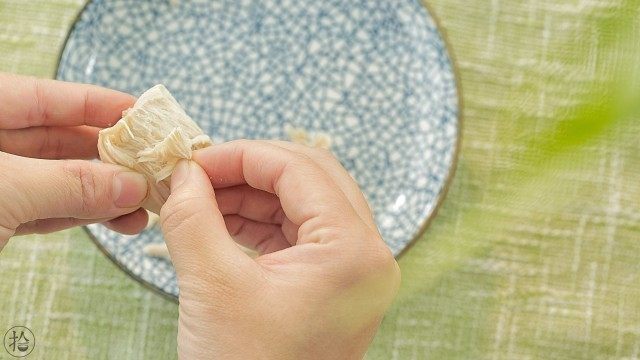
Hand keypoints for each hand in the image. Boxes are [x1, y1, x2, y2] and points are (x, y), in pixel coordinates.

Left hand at [0, 73, 148, 249]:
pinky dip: (82, 215)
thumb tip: (134, 186)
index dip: (97, 103)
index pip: (45, 98)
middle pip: (59, 140)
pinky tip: (118, 219)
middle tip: (152, 167)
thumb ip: (70, 184)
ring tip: (145, 204)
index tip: (143, 113)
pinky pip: (47, 210)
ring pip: (58, 181)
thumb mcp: (5, 189)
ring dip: (104, 193)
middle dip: (109, 156)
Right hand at [160, 140, 399, 358]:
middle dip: (248, 171)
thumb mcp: (212, 288)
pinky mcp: (335, 285)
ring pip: (304, 203)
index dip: (242, 156)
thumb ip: (192, 217)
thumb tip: (181, 174)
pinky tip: (221, 222)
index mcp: (353, 252)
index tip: (194, 160)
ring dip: (252, 195)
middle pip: (310, 178)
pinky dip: (261, 222)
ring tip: (200, 199)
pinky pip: (300, 234)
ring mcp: (354, 271)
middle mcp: (366, 256)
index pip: (300, 169)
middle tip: (198, 175)